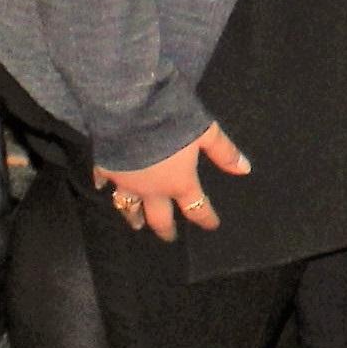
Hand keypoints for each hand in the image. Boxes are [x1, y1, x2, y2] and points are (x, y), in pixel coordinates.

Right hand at [103, 125, 250, 240]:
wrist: (131, 110)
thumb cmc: (172, 121)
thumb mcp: (206, 133)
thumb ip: (224, 152)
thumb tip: (245, 169)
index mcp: (179, 182)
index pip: (197, 208)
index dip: (206, 217)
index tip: (211, 225)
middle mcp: (152, 189)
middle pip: (159, 217)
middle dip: (166, 229)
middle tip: (169, 237)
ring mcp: (127, 182)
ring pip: (128, 207)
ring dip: (133, 217)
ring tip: (136, 224)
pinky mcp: (106, 168)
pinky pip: (104, 182)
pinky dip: (104, 186)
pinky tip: (101, 188)